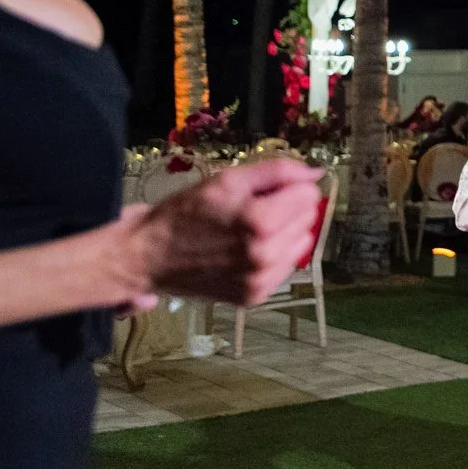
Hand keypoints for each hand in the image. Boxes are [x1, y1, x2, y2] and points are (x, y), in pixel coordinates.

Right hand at [123, 159, 322, 306]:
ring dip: (285, 233)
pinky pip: (285, 268)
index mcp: (260, 222)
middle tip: (253, 210)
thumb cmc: (186, 212)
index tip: (264, 192)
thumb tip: (316, 174)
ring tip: (251, 231)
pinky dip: (274, 256)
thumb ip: (277, 172)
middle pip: (308, 219)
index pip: (309, 195)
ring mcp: (261, 280)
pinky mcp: (255, 296)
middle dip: (288, 209)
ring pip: (302, 244)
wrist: (150, 256)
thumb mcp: (228, 180)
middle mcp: (265, 255)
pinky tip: (247, 251)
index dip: (289, 188)